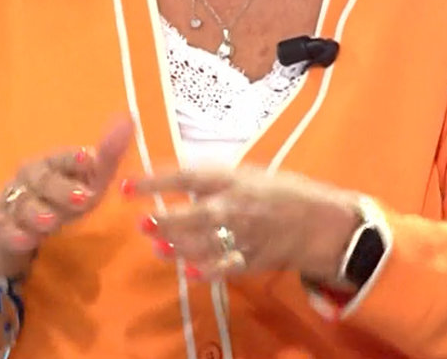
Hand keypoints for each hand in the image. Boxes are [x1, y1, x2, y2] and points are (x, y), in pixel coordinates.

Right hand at [0, 115, 133, 278]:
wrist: (8, 222)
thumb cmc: (57, 195)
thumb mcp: (84, 180)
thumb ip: (107, 156)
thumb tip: (130, 119)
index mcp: (52, 162)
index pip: (64, 157)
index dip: (76, 158)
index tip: (91, 158)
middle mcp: (31, 178)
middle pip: (44, 180)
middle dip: (62, 189)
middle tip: (82, 198)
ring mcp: (14, 201)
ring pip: (25, 205)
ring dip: (38, 212)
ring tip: (51, 222)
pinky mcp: (1, 227)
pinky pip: (6, 229)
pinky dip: (14, 234)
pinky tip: (25, 240)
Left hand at [128, 166, 361, 284]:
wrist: (317, 221)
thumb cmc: (280, 191)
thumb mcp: (248, 174)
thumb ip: (214, 181)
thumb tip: (178, 181)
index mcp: (233, 180)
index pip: (187, 177)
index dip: (156, 180)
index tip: (129, 185)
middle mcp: (236, 207)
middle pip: (194, 215)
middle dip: (166, 221)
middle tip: (142, 223)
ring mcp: (244, 236)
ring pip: (203, 243)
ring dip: (177, 247)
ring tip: (155, 247)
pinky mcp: (250, 260)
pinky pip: (225, 267)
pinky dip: (206, 271)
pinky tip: (188, 273)